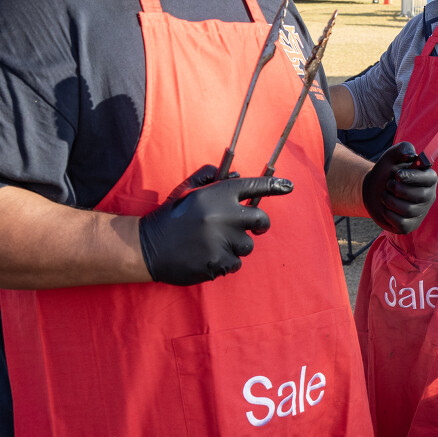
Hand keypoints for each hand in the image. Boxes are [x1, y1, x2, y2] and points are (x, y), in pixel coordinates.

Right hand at [138, 173, 292, 284]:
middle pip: (261, 219)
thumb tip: (233, 173)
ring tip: (214, 245)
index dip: (274, 186)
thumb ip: (208, 179)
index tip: (289, 187)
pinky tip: (208, 257)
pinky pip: (236, 263)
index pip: (253, 186)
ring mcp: (223, 240)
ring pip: (248, 245)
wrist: (148, 247)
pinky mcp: (220, 262)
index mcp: (217, 195)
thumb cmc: (169, 218)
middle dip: (260, 224)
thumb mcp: (185, 191)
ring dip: (237, 246)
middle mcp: (224, 215)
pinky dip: (226, 262)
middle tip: (254, 228)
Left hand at [362, 141, 436, 233]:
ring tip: (384, 195)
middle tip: (388, 184)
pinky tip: (386, 209)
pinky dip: (389, 215)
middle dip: (400, 189)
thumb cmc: (386, 172)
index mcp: (428, 179)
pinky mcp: (410, 225)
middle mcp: (428, 196)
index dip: (413, 177)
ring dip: (391, 201)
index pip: (429, 179)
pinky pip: (402, 223)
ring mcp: (420, 212)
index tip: (397, 174)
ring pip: (409, 210)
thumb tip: (411, 155)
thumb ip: (403, 148)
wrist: (372, 189)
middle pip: (420, 196)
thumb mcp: (392, 156)